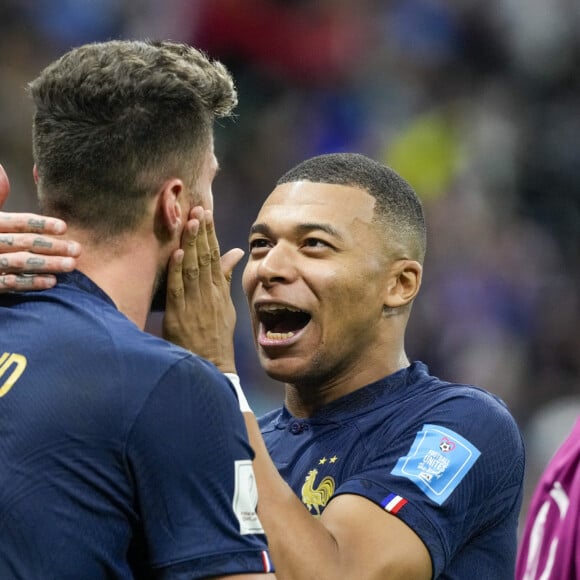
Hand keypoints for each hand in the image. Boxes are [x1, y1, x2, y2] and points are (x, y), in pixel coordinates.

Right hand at [0, 164, 80, 290]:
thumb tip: (2, 171)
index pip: (16, 223)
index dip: (39, 224)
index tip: (64, 227)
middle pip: (22, 244)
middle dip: (52, 246)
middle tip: (78, 249)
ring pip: (19, 263)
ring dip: (47, 264)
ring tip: (71, 265)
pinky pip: (8, 284)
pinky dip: (30, 283)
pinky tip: (52, 282)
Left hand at [162, 206, 243, 371]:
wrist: (211, 365)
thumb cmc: (216, 335)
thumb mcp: (226, 305)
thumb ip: (226, 278)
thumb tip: (236, 252)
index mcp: (219, 291)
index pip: (215, 257)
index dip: (210, 235)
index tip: (207, 213)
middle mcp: (208, 294)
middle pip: (205, 258)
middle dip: (201, 233)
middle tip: (198, 209)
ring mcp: (194, 304)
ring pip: (192, 269)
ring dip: (191, 245)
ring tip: (189, 222)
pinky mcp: (178, 315)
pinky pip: (178, 289)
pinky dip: (177, 271)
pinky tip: (177, 253)